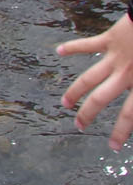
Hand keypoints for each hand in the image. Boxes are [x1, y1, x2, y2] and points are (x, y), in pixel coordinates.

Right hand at [59, 13, 132, 149]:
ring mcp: (115, 57)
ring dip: (75, 91)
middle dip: (87, 114)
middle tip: (79, 125)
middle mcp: (126, 74)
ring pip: (89, 78)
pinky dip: (73, 48)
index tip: (112, 145)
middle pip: (101, 99)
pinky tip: (59, 51)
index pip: (129, 115)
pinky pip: (87, 45)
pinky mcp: (109, 40)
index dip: (120, 132)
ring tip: (65, 102)